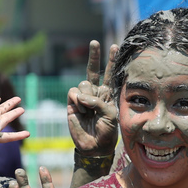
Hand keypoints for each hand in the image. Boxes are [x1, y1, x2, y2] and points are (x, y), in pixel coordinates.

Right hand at [68, 41, 119, 155]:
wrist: (95, 145)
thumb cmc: (107, 131)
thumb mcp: (110, 114)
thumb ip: (99, 102)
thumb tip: (82, 96)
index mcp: (107, 94)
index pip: (109, 74)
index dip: (111, 61)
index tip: (115, 46)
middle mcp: (95, 93)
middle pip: (92, 70)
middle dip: (94, 55)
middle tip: (95, 42)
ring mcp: (83, 97)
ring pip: (83, 83)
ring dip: (87, 96)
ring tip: (89, 110)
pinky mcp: (72, 103)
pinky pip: (74, 93)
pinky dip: (78, 101)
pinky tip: (81, 111)